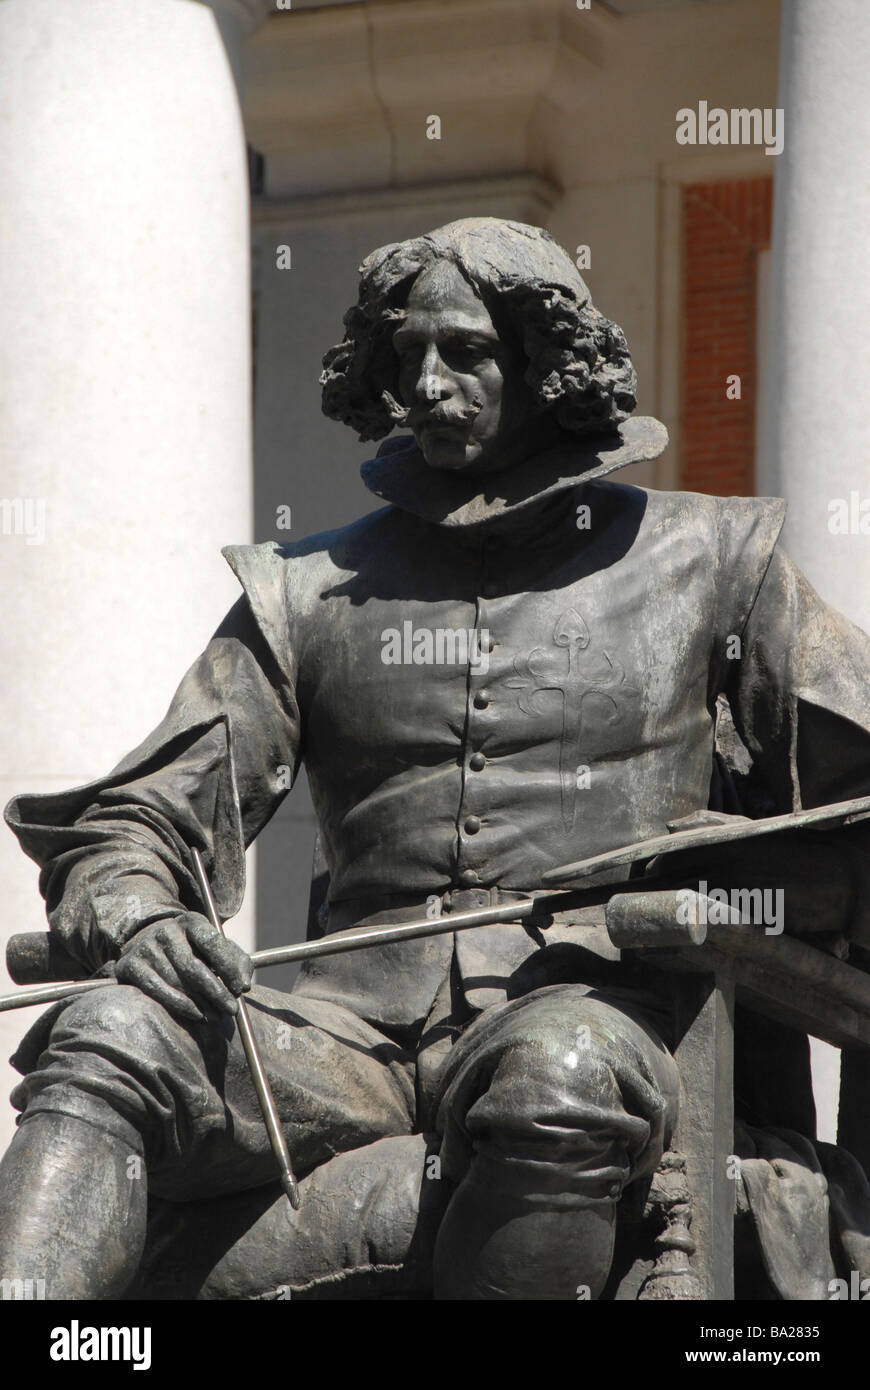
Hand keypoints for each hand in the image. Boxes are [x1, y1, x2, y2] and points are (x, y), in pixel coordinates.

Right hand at [115, 912, 251, 1022]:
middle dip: (216, 992)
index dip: (228, 967)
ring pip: (176, 981)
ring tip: (216, 1016)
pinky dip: (179, 1005)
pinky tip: (196, 1014)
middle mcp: (167, 931)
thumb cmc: (192, 951)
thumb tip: (244, 985)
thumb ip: (236, 962)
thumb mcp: (214, 949)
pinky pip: (157, 990)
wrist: (148, 944)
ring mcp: (146, 947)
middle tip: (231, 1009)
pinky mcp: (131, 964)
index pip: (212, 942)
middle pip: (193, 966)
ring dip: (200, 1003)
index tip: (241, 989)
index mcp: (191, 922)